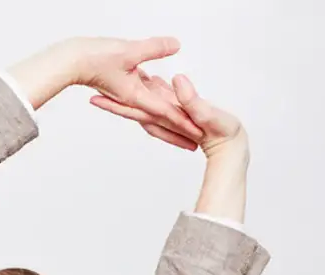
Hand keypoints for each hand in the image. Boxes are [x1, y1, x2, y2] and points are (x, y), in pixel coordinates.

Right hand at [8, 36, 201, 147]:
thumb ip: (153, 49)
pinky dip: (156, 105)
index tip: (199, 133)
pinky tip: (164, 104)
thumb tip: (175, 45)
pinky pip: (145, 101)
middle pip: (160, 122)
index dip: (184, 122)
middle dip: (177, 134)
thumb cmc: (95, 57)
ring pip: (153, 114)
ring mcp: (129, 96)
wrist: (73, 61)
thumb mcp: (128, 50)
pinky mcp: (125, 88)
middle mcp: (133, 100)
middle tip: (193, 145)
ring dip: (167, 125)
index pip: (166, 112)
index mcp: (136, 96)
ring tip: (181, 133)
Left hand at [91, 73, 246, 161]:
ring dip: (128, 96)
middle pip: (133, 108)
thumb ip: (192, 100)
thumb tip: (176, 81)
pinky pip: (161, 100)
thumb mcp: (208, 115)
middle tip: (92, 92)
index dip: (116, 102)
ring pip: (145, 104)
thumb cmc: (224, 133)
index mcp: (167, 117)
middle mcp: (164, 118)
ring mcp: (171, 116)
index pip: (135, 109)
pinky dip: (151, 90)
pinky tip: (147, 79)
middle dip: (112, 102)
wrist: (233, 145)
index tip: (98, 96)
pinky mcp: (180, 111)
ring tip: (112, 84)